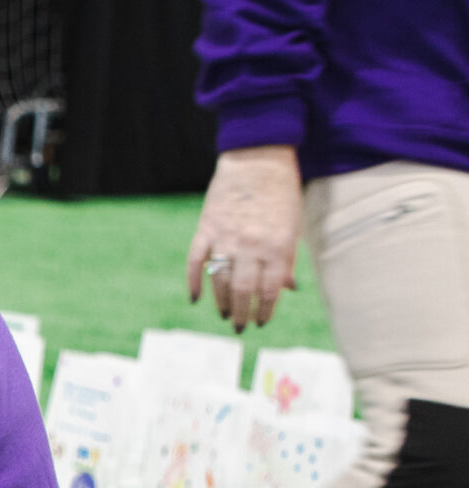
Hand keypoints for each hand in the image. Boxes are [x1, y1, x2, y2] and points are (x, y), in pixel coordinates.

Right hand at [187, 144, 301, 329]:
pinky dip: (194, 283)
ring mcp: (226, 238)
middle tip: (240, 327)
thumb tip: (286, 288)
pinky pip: (196, 262)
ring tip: (225, 314)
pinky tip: (195, 298)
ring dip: (221, 302)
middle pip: (244, 290)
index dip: (264, 310)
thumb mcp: (292, 227)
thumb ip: (287, 259)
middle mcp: (252, 245)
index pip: (270, 290)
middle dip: (242, 313)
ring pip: (220, 280)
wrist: (258, 160)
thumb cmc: (281, 194)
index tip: (261, 322)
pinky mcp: (206, 228)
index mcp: (278, 246)